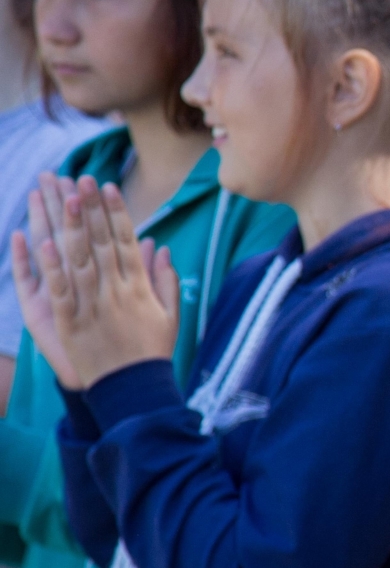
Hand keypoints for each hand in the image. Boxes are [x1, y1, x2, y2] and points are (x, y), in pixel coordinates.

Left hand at [19, 176, 178, 388]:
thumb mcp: (170, 315)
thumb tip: (159, 247)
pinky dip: (50, 266)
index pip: (125, 240)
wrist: (134, 389)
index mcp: (139, 287)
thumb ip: (165, 279)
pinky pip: (59, 290)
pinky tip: (41, 241)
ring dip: (69, 225)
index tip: (106, 186)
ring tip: (62, 197)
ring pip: (78, 258)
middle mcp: (116, 291)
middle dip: (89, 208)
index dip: (114, 211)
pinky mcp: (71, 322)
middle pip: (100, 242)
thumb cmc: (152, 352)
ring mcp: (93, 305)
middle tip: (80, 178)